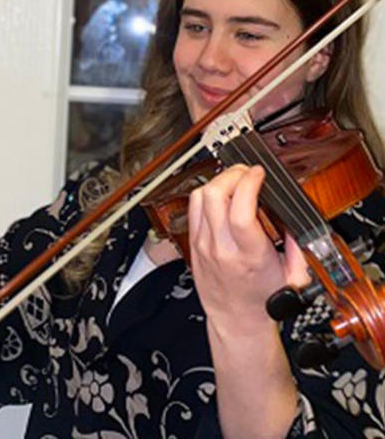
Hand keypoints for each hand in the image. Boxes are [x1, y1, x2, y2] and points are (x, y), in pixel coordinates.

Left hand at [188, 164, 309, 334]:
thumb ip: (297, 244)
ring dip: (218, 181)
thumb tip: (294, 217)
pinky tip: (220, 195)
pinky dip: (206, 194)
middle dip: (232, 174)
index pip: (240, 210)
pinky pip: (193, 208)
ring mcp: (203, 244)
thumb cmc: (260, 299)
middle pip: (214, 195)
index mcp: (249, 254)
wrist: (236, 319)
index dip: (249, 183)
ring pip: (199, 197)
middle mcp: (221, 247)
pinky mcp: (193, 243)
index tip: (259, 173)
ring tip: (234, 180)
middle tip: (246, 173)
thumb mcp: (292, 273)